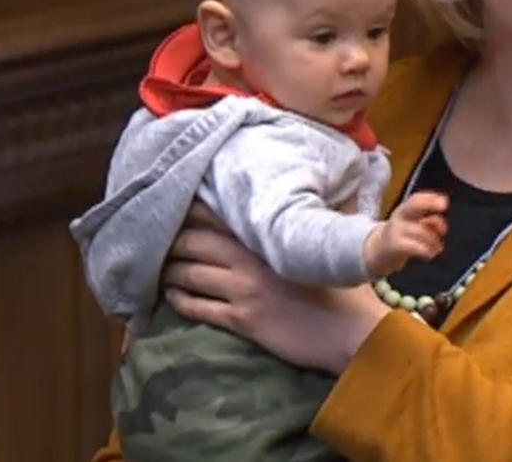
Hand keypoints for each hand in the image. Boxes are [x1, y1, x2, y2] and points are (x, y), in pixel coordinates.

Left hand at [163, 201, 390, 373]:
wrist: (352, 330)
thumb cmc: (347, 285)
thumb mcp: (338, 236)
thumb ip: (331, 206)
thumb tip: (342, 181)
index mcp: (271, 234)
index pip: (221, 214)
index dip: (194, 207)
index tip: (179, 201)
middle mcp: (250, 259)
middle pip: (194, 241)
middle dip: (172, 238)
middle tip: (158, 237)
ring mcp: (244, 290)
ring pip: (189, 273)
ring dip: (169, 269)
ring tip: (159, 266)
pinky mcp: (242, 320)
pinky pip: (198, 307)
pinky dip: (180, 300)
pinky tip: (172, 295)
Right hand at [363, 190, 447, 275]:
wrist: (377, 252)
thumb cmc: (401, 237)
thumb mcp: (413, 227)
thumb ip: (428, 223)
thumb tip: (442, 227)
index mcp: (404, 210)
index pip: (416, 199)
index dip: (430, 198)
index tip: (445, 202)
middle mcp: (399, 217)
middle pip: (413, 205)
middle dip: (429, 203)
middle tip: (444, 206)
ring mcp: (396, 231)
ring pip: (420, 230)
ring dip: (434, 239)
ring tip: (437, 248)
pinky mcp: (395, 246)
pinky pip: (414, 246)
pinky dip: (426, 250)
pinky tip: (429, 254)